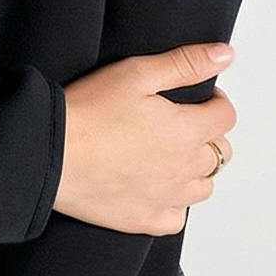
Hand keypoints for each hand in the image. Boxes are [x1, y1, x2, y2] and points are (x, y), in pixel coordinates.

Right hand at [51, 42, 235, 234]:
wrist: (50, 153)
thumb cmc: (89, 112)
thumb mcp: (137, 72)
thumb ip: (185, 63)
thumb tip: (224, 55)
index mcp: (186, 131)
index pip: (225, 117)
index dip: (216, 101)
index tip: (201, 97)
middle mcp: (183, 169)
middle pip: (220, 153)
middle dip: (208, 133)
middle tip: (182, 122)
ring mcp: (166, 199)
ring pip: (203, 187)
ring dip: (196, 169)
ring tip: (171, 153)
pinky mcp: (145, 220)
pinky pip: (178, 218)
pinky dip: (175, 203)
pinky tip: (158, 186)